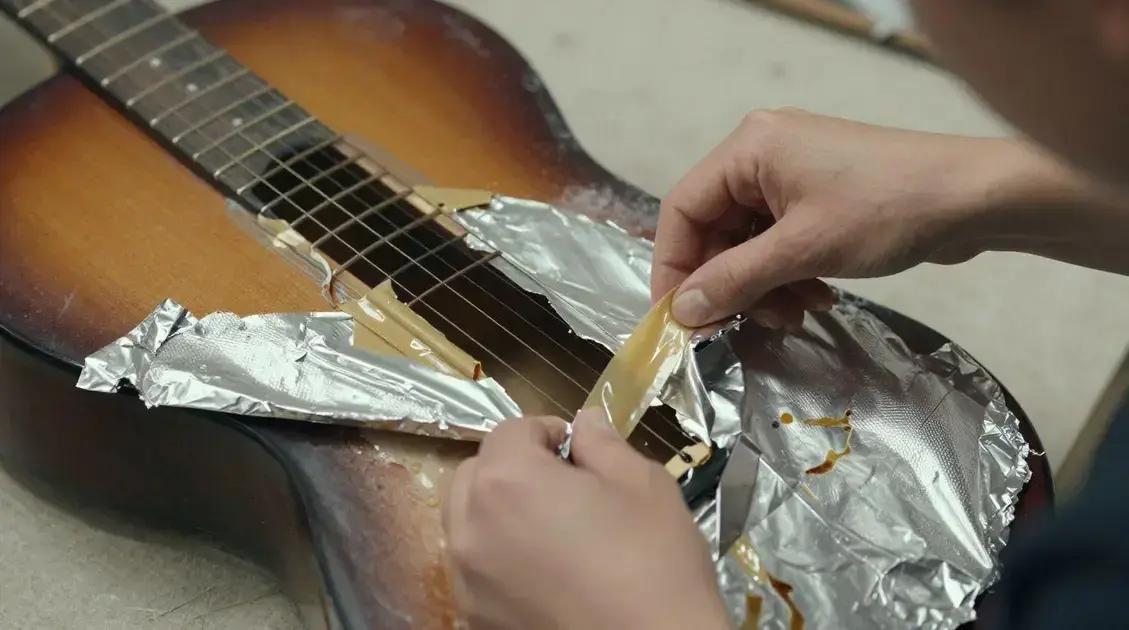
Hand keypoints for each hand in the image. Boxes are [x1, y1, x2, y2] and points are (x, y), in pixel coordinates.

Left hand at [442, 411, 729, 629]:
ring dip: (498, 514)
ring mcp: (468, 582)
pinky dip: (500, 563)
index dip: (546, 431)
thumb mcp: (643, 485)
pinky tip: (547, 578)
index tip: (577, 450)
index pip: (509, 432)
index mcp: (507, 482)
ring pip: (467, 526)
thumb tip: (584, 423)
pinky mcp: (476, 623)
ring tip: (552, 533)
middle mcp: (470, 528)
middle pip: (475, 476)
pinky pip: (476, 575)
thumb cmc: (654, 564)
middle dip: (512, 469)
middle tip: (564, 487)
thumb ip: (603, 444)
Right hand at [652, 109, 1095, 327]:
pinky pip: (780, 243)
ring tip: (793, 316)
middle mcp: (763, 155)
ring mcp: (793, 175)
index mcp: (749, 149)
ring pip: (748, 244)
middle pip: (715, 230)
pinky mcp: (820, 198)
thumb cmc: (885, 212)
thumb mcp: (802, 250)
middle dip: (729, 284)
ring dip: (762, 287)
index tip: (675, 320)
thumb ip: (734, 280)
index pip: (682, 210)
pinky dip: (788, 276)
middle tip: (742, 327)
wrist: (976, 199)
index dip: (672, 268)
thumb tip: (681, 312)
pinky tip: (816, 300)